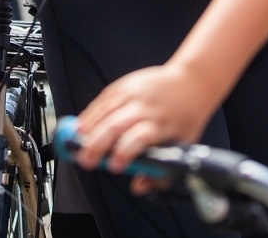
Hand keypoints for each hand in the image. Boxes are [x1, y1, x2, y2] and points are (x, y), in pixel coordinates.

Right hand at [73, 63, 215, 177]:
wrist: (192, 80)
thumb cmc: (186, 116)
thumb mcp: (183, 146)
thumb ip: (161, 173)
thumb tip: (139, 187)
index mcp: (160, 124)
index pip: (139, 138)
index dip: (124, 152)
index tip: (114, 166)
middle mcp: (145, 108)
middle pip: (116, 125)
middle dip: (97, 144)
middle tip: (86, 161)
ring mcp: (134, 93)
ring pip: (105, 111)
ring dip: (88, 128)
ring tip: (75, 144)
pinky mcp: (125, 84)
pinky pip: (103, 98)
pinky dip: (90, 113)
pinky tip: (81, 125)